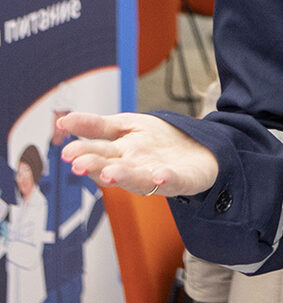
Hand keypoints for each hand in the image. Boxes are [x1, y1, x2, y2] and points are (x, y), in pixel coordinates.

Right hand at [55, 112, 218, 197]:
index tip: (68, 152)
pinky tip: (160, 176)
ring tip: (111, 173)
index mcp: (119, 153)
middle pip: (113, 167)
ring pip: (137, 178)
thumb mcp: (125, 125)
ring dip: (124, 176)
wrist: (200, 147)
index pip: (98, 152)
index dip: (84, 152)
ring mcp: (156, 174)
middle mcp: (134, 167)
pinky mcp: (181, 179)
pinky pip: (173, 181)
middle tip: (80, 165)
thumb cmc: (157, 140)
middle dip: (97, 167)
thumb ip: (96, 126)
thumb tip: (62, 120)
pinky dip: (166, 179)